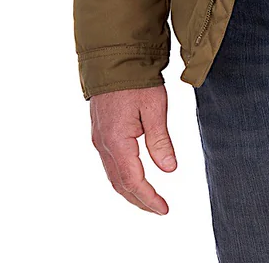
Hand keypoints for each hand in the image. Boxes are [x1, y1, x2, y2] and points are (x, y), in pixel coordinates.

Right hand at [90, 85, 176, 213]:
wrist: (113, 58)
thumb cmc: (135, 79)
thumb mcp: (155, 107)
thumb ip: (160, 140)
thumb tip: (169, 169)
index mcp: (116, 141)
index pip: (133, 181)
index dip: (149, 198)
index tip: (164, 209)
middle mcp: (103, 144)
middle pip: (120, 184)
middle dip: (139, 200)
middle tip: (159, 209)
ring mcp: (98, 138)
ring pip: (113, 175)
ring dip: (130, 190)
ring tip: (149, 199)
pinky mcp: (100, 131)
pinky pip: (109, 163)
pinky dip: (123, 176)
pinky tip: (135, 177)